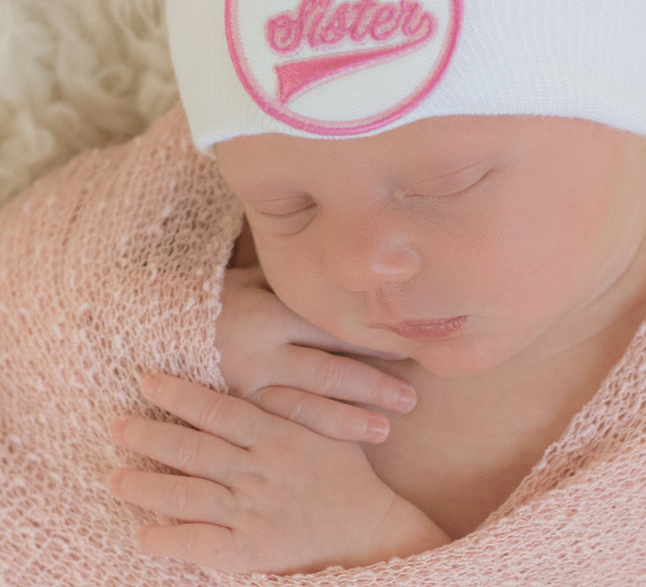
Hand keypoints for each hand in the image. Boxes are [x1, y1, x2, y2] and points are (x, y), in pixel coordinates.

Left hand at [108, 374, 450, 574]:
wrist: (369, 531)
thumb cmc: (348, 476)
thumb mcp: (328, 429)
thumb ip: (296, 404)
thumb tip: (265, 381)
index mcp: (274, 436)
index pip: (218, 410)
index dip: (180, 396)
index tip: (148, 383)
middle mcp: (256, 470)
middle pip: (193, 450)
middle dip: (150, 436)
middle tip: (115, 425)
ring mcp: (250, 512)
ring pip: (188, 495)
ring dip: (147, 485)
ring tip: (115, 478)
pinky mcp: (249, 550)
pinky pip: (200, 543)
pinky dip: (170, 539)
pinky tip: (144, 534)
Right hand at [217, 264, 415, 443]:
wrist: (150, 326)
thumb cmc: (212, 299)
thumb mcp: (250, 281)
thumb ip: (292, 288)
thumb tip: (343, 285)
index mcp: (270, 313)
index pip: (331, 329)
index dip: (370, 342)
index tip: (404, 350)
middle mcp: (261, 351)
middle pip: (327, 370)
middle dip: (371, 386)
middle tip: (410, 399)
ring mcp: (245, 385)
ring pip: (305, 406)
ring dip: (347, 419)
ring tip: (384, 430)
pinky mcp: (232, 411)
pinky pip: (276, 427)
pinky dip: (309, 438)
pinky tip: (336, 449)